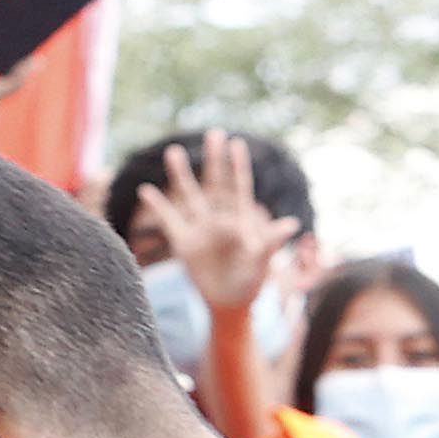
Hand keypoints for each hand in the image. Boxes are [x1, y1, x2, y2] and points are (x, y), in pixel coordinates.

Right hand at [142, 130, 299, 319]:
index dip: (237, 166)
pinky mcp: (184, 243)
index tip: (236, 143)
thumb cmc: (251, 282)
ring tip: (173, 151)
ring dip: (182, 175)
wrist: (230, 304)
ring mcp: (200, 229)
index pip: (239, 188)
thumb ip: (270, 241)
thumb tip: (292, 224)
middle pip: (215, 184)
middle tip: (214, 133)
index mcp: (240, 220)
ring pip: (190, 196)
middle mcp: (219, 219)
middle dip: (215, 160)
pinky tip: (146, 190)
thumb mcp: (261, 262)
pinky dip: (158, 206)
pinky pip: (169, 220)